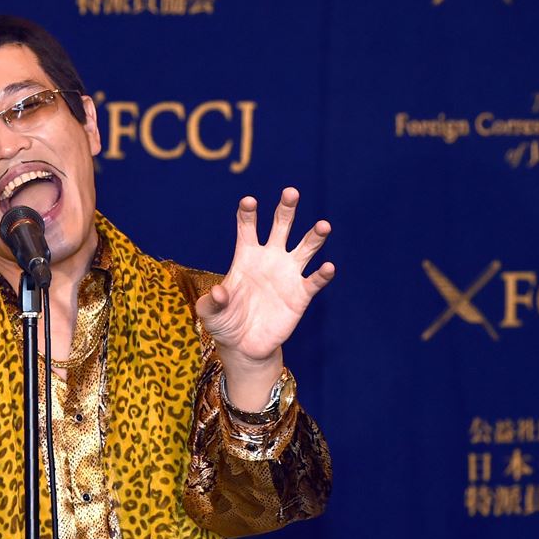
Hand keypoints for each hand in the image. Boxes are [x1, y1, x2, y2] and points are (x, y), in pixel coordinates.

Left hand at [195, 188, 333, 402]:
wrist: (244, 346)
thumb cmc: (224, 323)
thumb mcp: (210, 313)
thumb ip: (212, 301)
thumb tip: (220, 292)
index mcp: (246, 256)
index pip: (248, 228)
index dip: (248, 213)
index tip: (249, 201)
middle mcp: (270, 259)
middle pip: (281, 227)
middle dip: (286, 209)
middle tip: (291, 192)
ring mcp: (288, 274)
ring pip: (305, 248)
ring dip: (315, 236)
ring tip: (323, 225)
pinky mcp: (301, 294)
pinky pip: (314, 280)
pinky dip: (322, 274)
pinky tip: (328, 267)